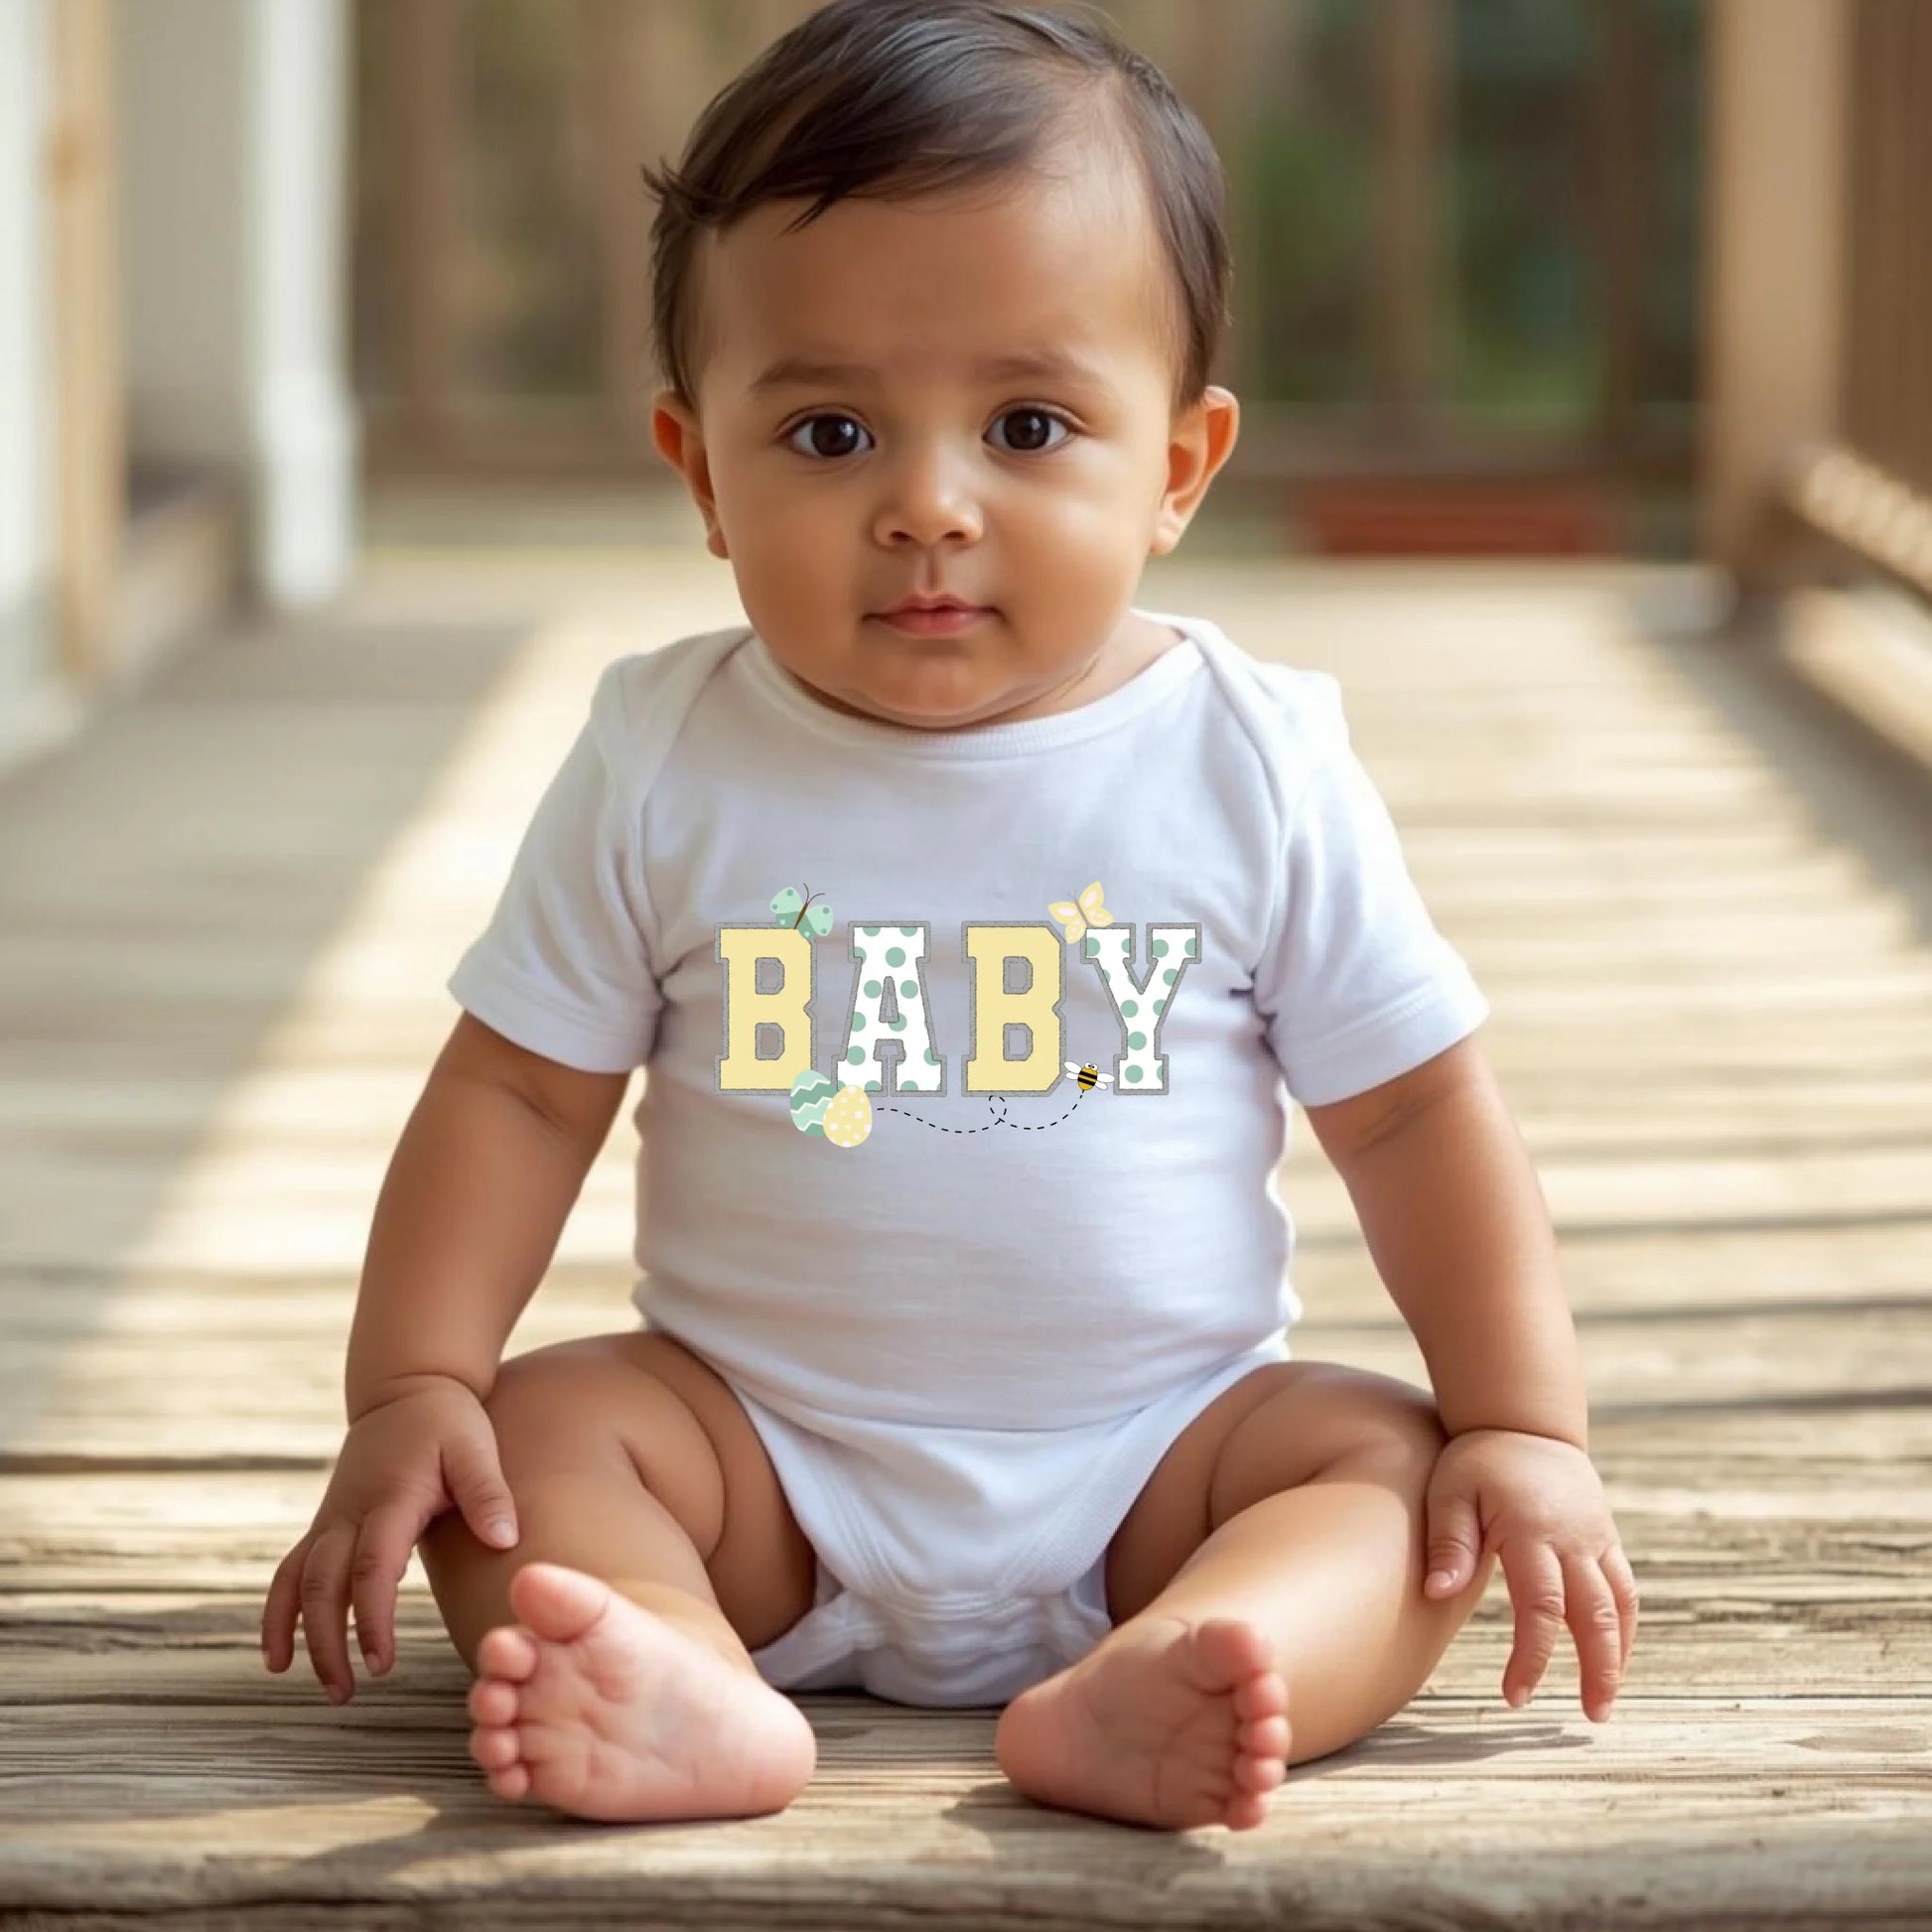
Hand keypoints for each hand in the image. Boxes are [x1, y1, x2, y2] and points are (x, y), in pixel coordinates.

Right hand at [261, 1375, 518, 1703]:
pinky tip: (279, 1655)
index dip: (372, 1617)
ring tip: (322, 1688)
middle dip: (329, 1642)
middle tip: (348, 1692)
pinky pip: (291, 1572)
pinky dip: (280, 1613)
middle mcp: (348, 1512)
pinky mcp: (325, 1523)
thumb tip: (504, 1539)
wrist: (406, 1388)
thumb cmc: (446, 1420)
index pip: (372, 1567)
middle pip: (324, 1586)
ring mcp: (330, 1518)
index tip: (381, 1662)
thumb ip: (489, 1492)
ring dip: (299, 1635)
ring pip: (297, 1583)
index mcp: (389, 1498)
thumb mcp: (475, 1446)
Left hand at [1420, 1426, 1637, 1722]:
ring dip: (1618, 1656)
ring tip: (1605, 1702)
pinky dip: (1625, 1626)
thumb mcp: (1451, 1490)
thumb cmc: (1478, 1459)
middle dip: (1597, 1671)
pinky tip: (1614, 1656)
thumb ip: (1449, 1542)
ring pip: (1620, 1606)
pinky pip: (1625, 1588)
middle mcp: (1574, 1539)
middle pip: (1595, 1616)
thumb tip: (1437, 1593)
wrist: (1523, 1419)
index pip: (1541, 1608)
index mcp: (1532, 1531)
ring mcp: (1596, 1538)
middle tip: (1591, 1718)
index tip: (1516, 1697)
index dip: (1533, 1657)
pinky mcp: (1606, 1537)